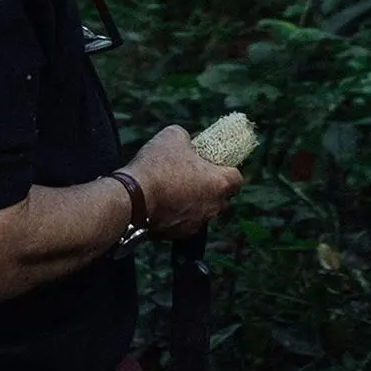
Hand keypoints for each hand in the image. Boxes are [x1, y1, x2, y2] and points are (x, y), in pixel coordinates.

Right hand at [125, 125, 243, 238]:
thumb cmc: (157, 166)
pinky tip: (163, 200)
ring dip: (194, 200)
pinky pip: (185, 221)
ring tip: (174, 186)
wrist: (133, 198)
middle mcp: (213, 207)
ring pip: (203, 210)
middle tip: (193, 172)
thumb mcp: (174, 135)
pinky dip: (178, 212)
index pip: (237, 178)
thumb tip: (187, 141)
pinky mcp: (179, 235)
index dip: (227, 168)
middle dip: (211, 186)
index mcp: (219, 183)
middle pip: (221, 197)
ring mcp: (197, 223)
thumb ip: (188, 138)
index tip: (214, 162)